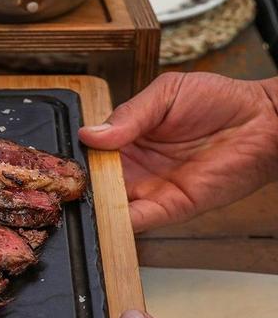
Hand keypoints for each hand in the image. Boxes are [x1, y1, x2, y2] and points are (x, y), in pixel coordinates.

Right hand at [79, 72, 277, 231]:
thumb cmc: (219, 101)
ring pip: (112, 204)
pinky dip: (120, 223)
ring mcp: (152, 187)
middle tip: (62, 185)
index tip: (59, 160)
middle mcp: (137, 164)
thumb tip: (90, 134)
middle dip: (80, 185)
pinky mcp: (172, 206)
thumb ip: (129, 114)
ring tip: (76, 203)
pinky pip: (140, 220)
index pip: (93, 150)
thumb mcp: (166, 93)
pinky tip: (105, 217)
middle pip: (97, 180)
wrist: (263, 121)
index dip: (78, 155)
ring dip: (95, 206)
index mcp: (130, 135)